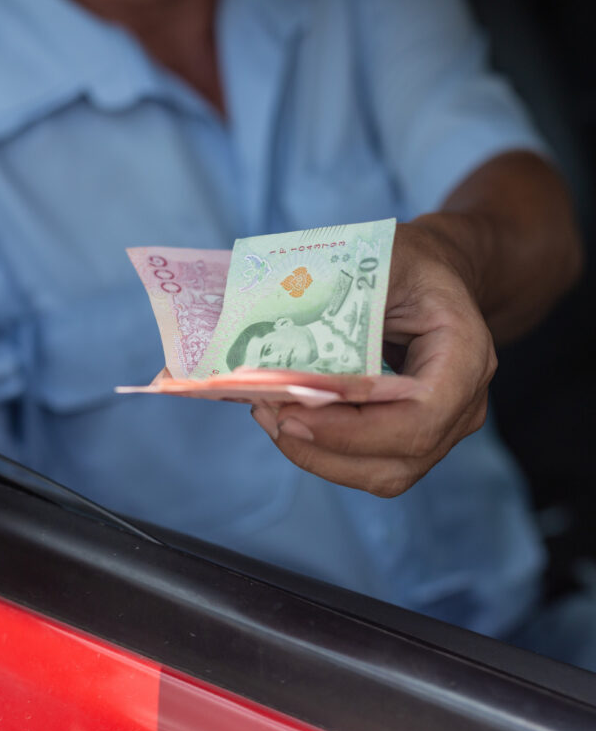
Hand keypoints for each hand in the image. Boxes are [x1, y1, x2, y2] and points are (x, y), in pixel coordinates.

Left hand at [251, 217, 496, 497]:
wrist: (433, 278)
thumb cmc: (409, 264)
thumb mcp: (383, 257)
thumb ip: (345, 295)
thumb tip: (283, 328)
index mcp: (465, 354)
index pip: (419, 417)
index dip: (352, 429)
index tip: (290, 413)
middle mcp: (463, 402)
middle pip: (399, 458)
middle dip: (323, 446)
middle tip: (266, 412)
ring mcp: (442, 427)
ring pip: (382, 473)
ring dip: (316, 455)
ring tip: (269, 415)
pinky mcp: (412, 437)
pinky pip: (369, 463)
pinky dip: (322, 451)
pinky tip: (286, 419)